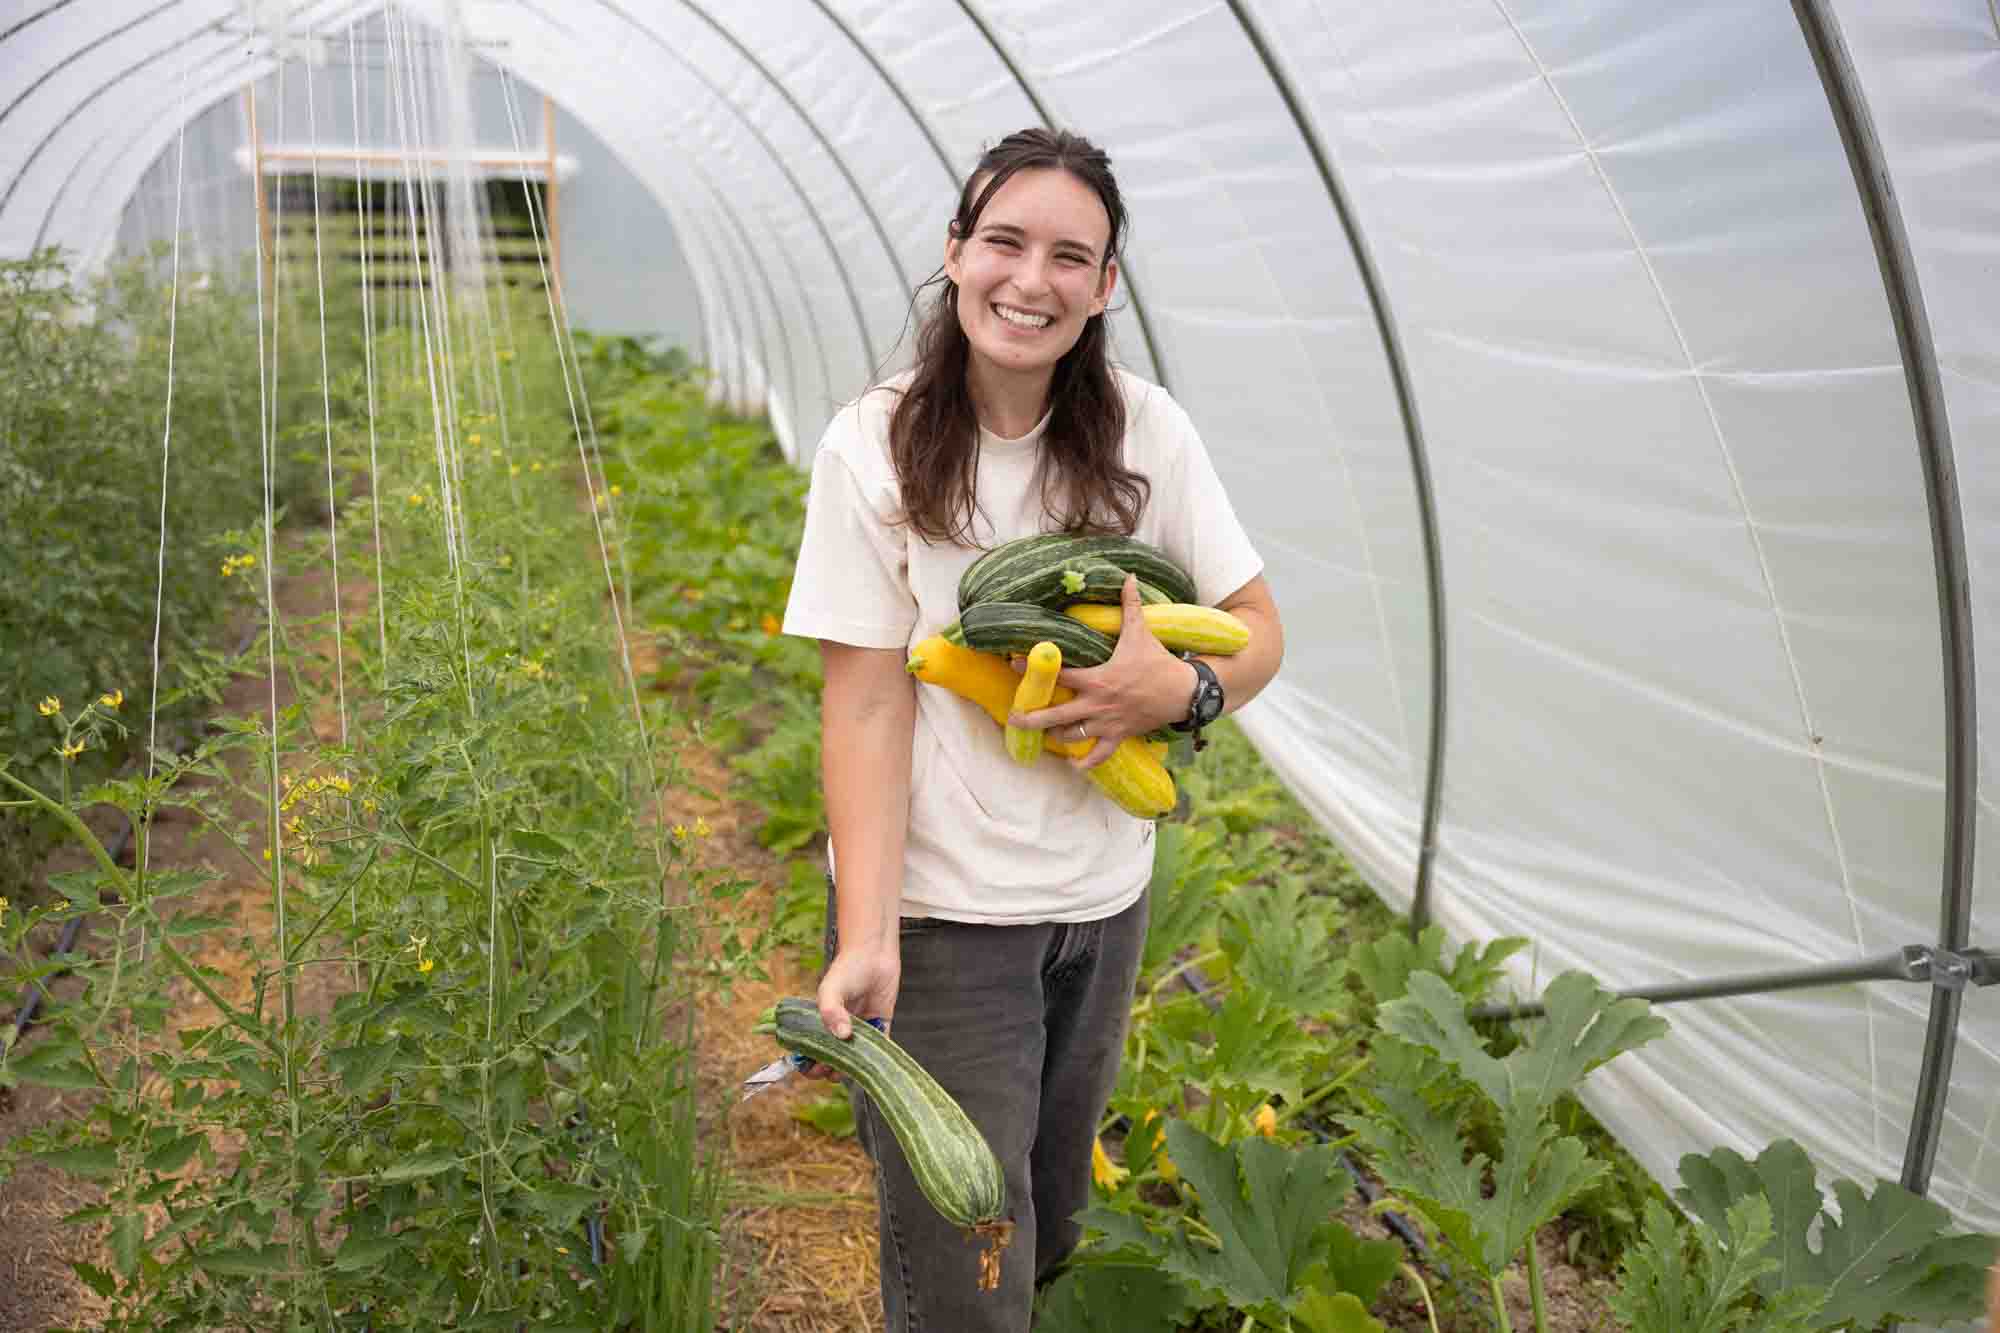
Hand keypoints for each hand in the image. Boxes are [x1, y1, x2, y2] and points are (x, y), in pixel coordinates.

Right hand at [807, 943, 898, 1079]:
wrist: (875, 954)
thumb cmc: (847, 969)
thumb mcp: (831, 989)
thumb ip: (831, 1012)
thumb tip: (843, 1036)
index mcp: (821, 1023)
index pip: (810, 1052)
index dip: (809, 1064)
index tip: (814, 1067)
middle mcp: (839, 1031)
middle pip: (831, 1062)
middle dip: (830, 1071)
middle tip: (834, 1070)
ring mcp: (860, 1031)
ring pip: (854, 1061)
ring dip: (853, 1068)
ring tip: (853, 1067)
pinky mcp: (880, 1027)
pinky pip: (879, 1050)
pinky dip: (877, 1059)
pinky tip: (875, 1062)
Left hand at [1008, 574, 1195, 771]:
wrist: (1185, 691)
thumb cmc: (1159, 661)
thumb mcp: (1141, 632)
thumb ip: (1130, 605)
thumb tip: (1128, 576)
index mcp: (1098, 679)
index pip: (1060, 675)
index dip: (1034, 669)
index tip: (1013, 664)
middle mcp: (1098, 704)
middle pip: (1057, 715)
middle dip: (1032, 717)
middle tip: (1013, 717)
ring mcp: (1108, 723)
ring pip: (1073, 736)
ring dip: (1055, 736)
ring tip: (1039, 734)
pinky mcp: (1120, 736)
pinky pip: (1099, 755)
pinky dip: (1086, 763)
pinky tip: (1073, 765)